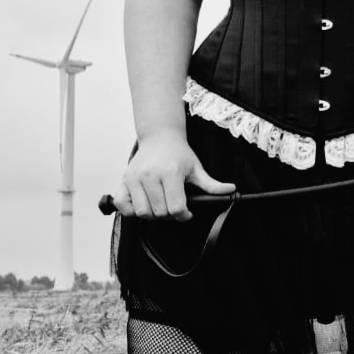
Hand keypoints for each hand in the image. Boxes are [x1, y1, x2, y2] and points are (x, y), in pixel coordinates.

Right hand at [112, 130, 235, 221]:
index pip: (175, 208)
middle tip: (175, 209)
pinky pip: (122, 205)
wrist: (160, 137)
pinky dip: (130, 210)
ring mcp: (134, 178)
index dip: (183, 216)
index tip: (187, 213)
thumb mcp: (197, 168)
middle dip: (170, 217)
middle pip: (160, 213)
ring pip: (142, 212)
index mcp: (170, 172)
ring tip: (160, 207)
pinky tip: (143, 205)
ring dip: (153, 216)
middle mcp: (150, 175)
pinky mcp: (123, 180)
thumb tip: (231, 190)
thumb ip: (212, 184)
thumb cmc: (178, 154)